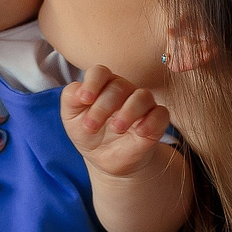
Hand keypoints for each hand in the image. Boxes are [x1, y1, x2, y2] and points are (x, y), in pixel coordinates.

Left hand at [61, 64, 171, 180]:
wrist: (104, 158)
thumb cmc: (88, 132)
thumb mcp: (71, 117)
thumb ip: (70, 98)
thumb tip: (80, 90)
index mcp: (102, 85)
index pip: (100, 72)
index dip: (92, 83)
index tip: (84, 100)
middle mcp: (124, 90)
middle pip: (118, 86)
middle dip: (103, 107)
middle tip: (91, 127)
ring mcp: (142, 104)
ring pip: (142, 96)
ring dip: (128, 112)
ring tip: (116, 128)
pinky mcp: (157, 120)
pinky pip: (161, 114)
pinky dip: (151, 121)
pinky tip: (139, 132)